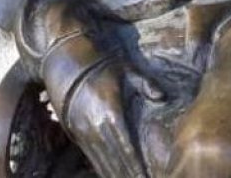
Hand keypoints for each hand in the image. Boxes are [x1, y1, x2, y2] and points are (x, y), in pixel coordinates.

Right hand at [61, 59, 162, 177]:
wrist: (68, 63)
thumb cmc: (103, 66)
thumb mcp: (128, 71)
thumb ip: (146, 85)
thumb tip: (162, 97)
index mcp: (111, 114)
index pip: (126, 149)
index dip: (136, 166)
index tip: (146, 176)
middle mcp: (95, 127)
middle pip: (113, 161)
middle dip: (127, 174)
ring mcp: (82, 132)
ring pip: (100, 162)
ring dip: (114, 173)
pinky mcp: (74, 133)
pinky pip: (90, 156)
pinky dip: (101, 167)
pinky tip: (111, 173)